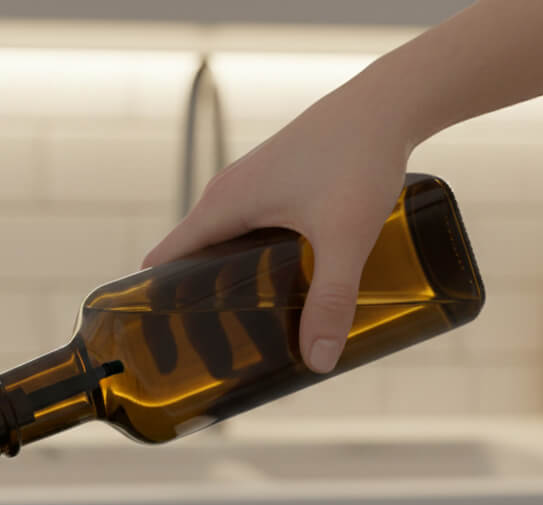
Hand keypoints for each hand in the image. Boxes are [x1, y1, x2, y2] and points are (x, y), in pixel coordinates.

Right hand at [141, 79, 411, 372]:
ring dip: (224, 281)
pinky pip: (243, 230)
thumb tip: (318, 363)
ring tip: (241, 326)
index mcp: (221, 206)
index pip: (163, 260)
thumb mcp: (344, 237)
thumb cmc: (359, 159)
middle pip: (190, 258)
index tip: (161, 342)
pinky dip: (246, 260)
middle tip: (210, 351)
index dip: (154, 301)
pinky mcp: (273, 184)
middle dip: (194, 302)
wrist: (389, 102)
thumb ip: (331, 299)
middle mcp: (224, 195)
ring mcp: (248, 187)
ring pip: (220, 244)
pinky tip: (274, 284)